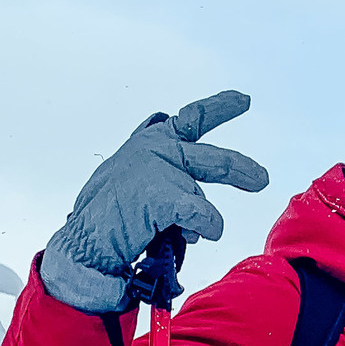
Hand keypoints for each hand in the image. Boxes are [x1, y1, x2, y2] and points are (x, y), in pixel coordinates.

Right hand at [40, 91, 269, 313]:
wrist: (84, 245)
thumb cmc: (108, 220)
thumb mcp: (137, 188)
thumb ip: (169, 184)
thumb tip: (202, 214)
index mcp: (149, 143)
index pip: (191, 119)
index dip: (220, 107)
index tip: (242, 100)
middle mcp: (155, 149)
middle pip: (213, 159)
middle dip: (240, 170)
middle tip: (260, 179)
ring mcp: (158, 168)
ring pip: (202, 196)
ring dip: (201, 220)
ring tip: (186, 233)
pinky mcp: (162, 193)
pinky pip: (203, 214)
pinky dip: (206, 227)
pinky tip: (199, 234)